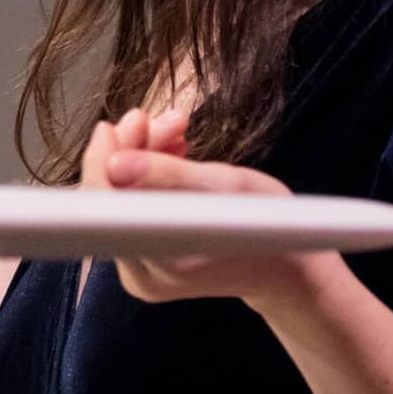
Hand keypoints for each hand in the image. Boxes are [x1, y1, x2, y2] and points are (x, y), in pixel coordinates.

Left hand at [80, 110, 338, 314]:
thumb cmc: (268, 223)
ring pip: (122, 202)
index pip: (105, 204)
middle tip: (154, 119)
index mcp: (164, 257)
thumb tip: (113, 165)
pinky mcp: (145, 269)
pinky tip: (170, 157)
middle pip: (111, 200)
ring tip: (174, 131)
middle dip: (130, 151)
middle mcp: (143, 273)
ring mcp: (142, 274)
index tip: (118, 126)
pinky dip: (147, 180)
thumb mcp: (227, 186)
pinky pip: (132, 213)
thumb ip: (167, 175)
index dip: (103, 160)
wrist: (289, 268)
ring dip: (141, 160)